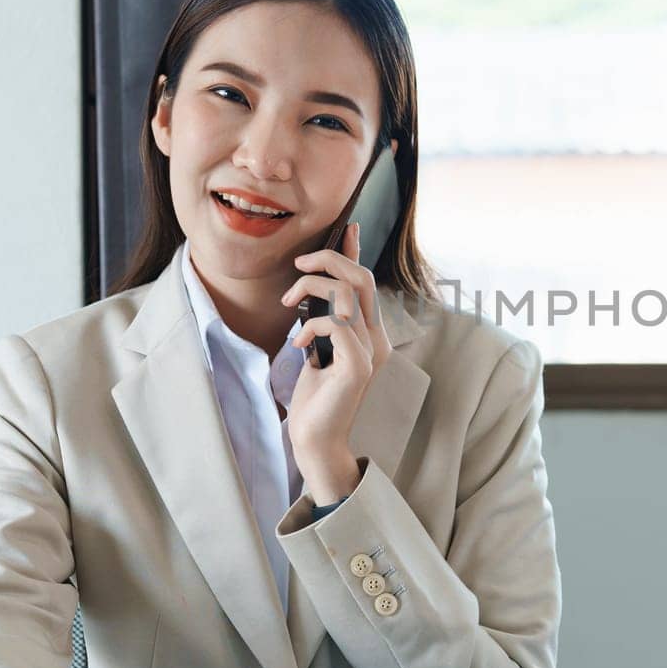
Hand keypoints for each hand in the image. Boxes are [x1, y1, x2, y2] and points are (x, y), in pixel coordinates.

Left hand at [279, 223, 392, 502]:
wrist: (315, 439)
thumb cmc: (313, 398)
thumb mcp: (317, 349)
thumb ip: (323, 320)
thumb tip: (315, 289)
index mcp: (370, 334)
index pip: (366, 282)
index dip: (355, 252)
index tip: (347, 228)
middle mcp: (377, 339)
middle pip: (361, 277)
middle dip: (327, 260)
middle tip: (298, 266)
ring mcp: (371, 352)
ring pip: (345, 293)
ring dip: (309, 289)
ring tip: (288, 305)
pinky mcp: (358, 365)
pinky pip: (335, 323)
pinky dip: (311, 324)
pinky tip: (299, 344)